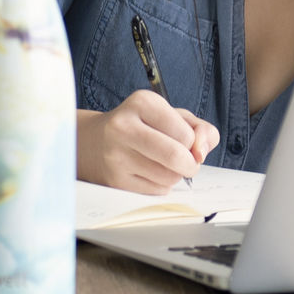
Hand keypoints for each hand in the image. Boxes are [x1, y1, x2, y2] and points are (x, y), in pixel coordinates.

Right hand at [78, 90, 219, 192]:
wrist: (92, 142)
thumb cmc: (141, 127)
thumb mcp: (172, 116)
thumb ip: (200, 129)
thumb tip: (201, 153)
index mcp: (143, 103)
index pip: (186, 134)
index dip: (193, 143)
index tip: (185, 141)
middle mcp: (124, 126)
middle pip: (176, 157)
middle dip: (190, 164)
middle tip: (186, 162)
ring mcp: (116, 155)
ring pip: (169, 177)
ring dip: (174, 175)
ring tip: (162, 164)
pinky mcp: (114, 180)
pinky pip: (156, 191)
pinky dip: (161, 185)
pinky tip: (148, 173)